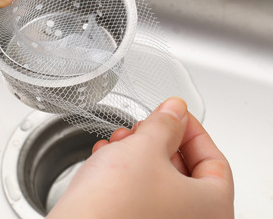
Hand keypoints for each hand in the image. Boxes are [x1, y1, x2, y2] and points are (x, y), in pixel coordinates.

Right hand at [48, 98, 233, 218]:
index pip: (213, 161)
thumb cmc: (114, 207)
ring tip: (120, 140)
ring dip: (139, 153)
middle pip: (184, 170)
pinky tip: (107, 158)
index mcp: (210, 209)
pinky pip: (141, 194)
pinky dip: (127, 173)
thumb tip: (175, 111)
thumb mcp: (144, 149)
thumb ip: (165, 124)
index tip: (176, 115)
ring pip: (158, 181)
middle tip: (144, 126)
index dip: (193, 131)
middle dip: (159, 141)